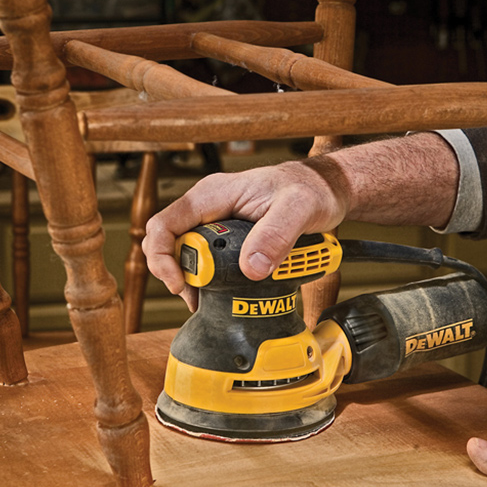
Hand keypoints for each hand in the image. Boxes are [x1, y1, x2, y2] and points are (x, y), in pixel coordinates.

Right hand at [142, 158, 349, 309]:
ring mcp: (216, 221)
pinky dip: (209, 279)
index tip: (181, 284)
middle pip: (170, 244)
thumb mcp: (298, 209)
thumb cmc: (310, 188)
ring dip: (193, 280)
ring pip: (185, 254)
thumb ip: (276, 235)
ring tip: (211, 299)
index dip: (162, 258)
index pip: (164, 224)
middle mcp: (208, 207)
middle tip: (199, 298)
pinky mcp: (228, 236)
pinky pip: (206, 259)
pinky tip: (224, 291)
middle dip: (177, 274)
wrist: (324, 189)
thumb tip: (251, 268)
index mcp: (213, 194)